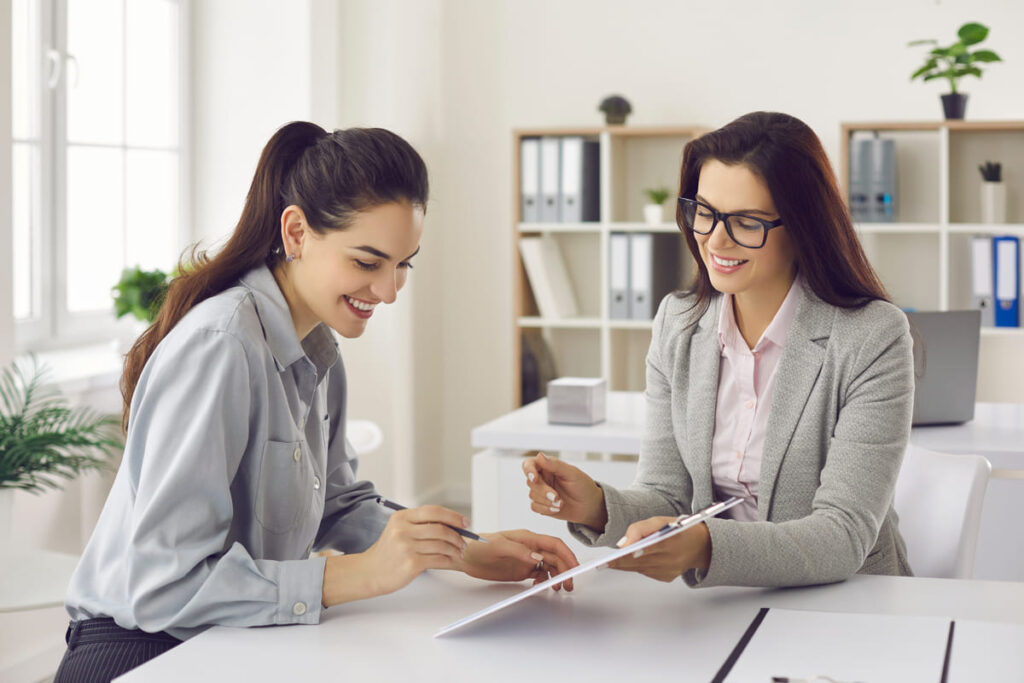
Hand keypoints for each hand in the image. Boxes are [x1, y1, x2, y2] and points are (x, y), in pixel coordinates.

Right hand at [323, 504, 468, 604]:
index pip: (433, 511)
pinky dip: (448, 560)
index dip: (453, 516)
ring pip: (441, 544)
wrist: (370, 572)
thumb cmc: (388, 551)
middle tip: (464, 541)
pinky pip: (438, 559)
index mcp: (401, 517)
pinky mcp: (411, 563)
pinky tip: (450, 560)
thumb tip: (452, 524)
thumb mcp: (398, 530)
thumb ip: (420, 524)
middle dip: (457, 535)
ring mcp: (406, 547)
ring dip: (455, 549)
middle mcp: (403, 529)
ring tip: (459, 552)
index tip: (465, 522)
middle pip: (440, 528)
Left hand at [457, 529, 579, 590]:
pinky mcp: (521, 569)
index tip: (574, 567)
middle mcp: (530, 547)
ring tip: (558, 588)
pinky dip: (544, 580)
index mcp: (528, 537)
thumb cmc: (479, 545)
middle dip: (565, 570)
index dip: (567, 555)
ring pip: (550, 566)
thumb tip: (538, 558)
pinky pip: (539, 574)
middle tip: (568, 584)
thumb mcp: (499, 546)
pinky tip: (541, 586)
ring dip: (557, 576)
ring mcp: (526, 558)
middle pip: (555, 557)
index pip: (554, 544)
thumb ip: (520, 551)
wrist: (465, 555)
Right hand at [522, 452, 606, 530]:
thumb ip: (555, 465)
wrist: (589, 506)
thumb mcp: (572, 474)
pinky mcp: (541, 504)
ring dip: (546, 501)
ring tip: (561, 503)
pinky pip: (535, 506)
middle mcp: (542, 478)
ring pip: (532, 495)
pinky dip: (546, 509)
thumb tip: (540, 455)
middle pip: (530, 482)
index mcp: (548, 466)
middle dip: (543, 491)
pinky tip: (557, 508)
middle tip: (556, 497)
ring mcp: (541, 491)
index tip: (534, 478)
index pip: (530, 464)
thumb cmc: (583, 487)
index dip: (528, 470)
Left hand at [607, 518, 711, 581]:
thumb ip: (639, 529)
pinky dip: (639, 566)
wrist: (700, 545)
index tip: (613, 557)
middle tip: (605, 562)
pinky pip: (647, 572)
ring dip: (627, 564)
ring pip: (640, 569)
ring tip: (613, 562)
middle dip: (621, 561)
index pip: (645, 549)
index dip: (628, 554)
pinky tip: (634, 561)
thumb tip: (622, 544)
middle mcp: (671, 559)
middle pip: (639, 562)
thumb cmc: (678, 529)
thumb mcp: (659, 521)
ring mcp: (669, 571)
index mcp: (670, 541)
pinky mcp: (667, 578)